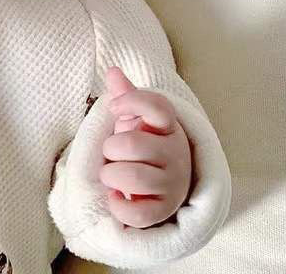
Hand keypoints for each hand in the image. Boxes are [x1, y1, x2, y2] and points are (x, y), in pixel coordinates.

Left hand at [99, 66, 191, 228]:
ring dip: (110, 175)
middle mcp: (175, 154)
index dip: (131, 102)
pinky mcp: (165, 212)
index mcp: (168, 127)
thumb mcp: (135, 120)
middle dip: (110, 148)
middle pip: (132, 144)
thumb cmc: (144, 147)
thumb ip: (126, 95)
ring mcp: (173, 184)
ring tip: (111, 174)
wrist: (162, 186)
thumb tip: (113, 70)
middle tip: (111, 153)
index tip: (115, 108)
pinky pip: (138, 214)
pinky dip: (119, 206)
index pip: (157, 106)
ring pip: (134, 177)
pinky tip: (116, 197)